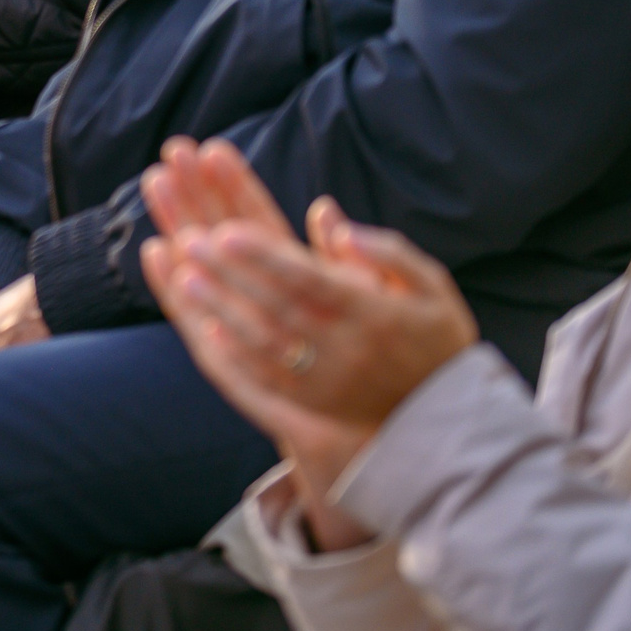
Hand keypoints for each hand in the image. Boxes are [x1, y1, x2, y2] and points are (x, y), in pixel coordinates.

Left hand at [140, 139, 477, 499]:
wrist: (445, 413)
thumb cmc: (434, 335)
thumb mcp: (431, 287)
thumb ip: (388, 252)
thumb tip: (330, 216)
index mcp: (373, 312)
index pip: (310, 279)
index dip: (267, 256)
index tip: (227, 230)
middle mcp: (345, 347)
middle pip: (278, 305)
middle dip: (231, 272)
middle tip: (191, 238)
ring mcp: (325, 379)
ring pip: (264, 342)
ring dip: (222, 308)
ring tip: (185, 275)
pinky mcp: (311, 403)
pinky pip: (267, 379)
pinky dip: (235, 355)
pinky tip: (205, 328)